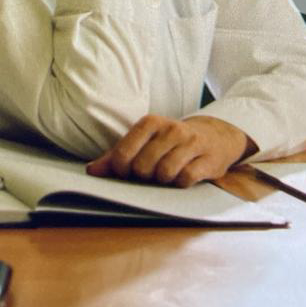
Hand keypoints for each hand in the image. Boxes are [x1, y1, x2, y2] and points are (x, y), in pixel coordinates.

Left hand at [85, 114, 254, 186]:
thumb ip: (116, 156)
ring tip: (168, 175)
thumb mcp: (144, 143)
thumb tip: (91, 171)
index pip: (124, 153)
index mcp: (150, 123)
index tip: (127, 173)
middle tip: (152, 174)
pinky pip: (186, 179)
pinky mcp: (208, 159)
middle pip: (143, 167)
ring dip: (163, 181)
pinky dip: (181, 184)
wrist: (214, 137)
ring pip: (165, 173)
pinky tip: (184, 177)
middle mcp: (171, 129)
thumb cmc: (170, 143)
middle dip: (144, 177)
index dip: (121, 170)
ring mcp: (191, 142)